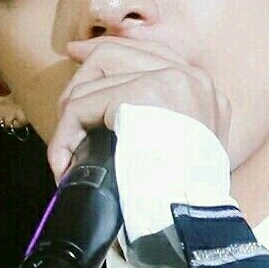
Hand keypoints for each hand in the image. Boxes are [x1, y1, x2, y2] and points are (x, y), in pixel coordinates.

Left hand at [47, 37, 231, 180]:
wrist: (191, 216)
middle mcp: (192, 78)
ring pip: (97, 74)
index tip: (81, 55)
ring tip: (68, 149)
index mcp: (205, 91)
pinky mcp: (141, 95)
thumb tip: (117, 110)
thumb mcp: (186, 151)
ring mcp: (170, 81)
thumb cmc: (184, 198)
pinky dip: (65, 133)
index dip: (111, 51)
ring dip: (72, 112)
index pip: (153, 53)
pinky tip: (64, 161)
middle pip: (120, 52)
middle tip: (63, 107)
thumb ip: (165, 122)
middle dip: (83, 77)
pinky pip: (83, 105)